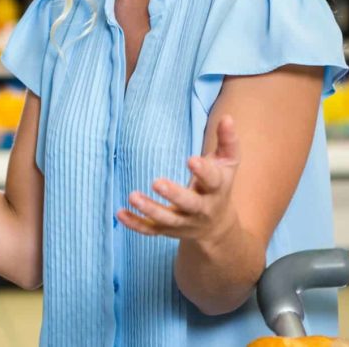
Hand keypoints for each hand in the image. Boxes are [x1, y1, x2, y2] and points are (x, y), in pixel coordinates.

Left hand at [117, 114, 241, 244]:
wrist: (217, 226)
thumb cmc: (218, 185)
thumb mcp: (227, 163)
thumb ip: (227, 141)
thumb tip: (227, 118)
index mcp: (216, 189)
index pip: (212, 181)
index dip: (203, 171)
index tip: (191, 159)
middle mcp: (201, 209)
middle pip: (189, 204)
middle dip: (174, 195)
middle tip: (156, 182)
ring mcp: (183, 222)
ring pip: (167, 220)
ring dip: (149, 209)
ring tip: (133, 196)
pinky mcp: (167, 230)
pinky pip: (150, 231)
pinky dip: (135, 224)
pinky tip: (120, 213)